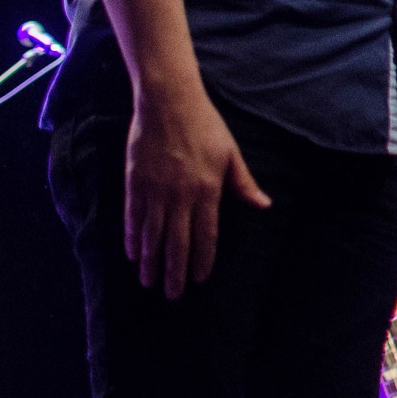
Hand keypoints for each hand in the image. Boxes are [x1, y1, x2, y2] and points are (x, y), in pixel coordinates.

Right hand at [125, 83, 269, 299]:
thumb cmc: (205, 126)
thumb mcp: (231, 154)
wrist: (169, 102)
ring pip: (152, 235)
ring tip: (148, 282)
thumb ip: (244, 184)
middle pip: (177, 242)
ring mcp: (156, 190)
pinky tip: (132, 254)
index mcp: (208, 190)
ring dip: (150, 261)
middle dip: (174, 271)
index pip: (206, 235)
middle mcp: (181, 196)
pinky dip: (132, 238)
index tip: (199, 280)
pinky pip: (133, 217)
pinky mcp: (135, 183)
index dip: (202, 260)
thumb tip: (264, 206)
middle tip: (172, 295)